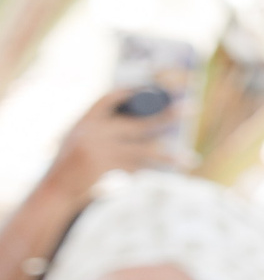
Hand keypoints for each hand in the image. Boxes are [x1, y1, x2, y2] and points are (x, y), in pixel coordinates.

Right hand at [41, 88, 180, 198]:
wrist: (55, 193)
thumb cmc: (69, 167)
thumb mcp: (76, 141)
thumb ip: (100, 129)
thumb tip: (141, 120)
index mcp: (83, 122)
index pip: (109, 98)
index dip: (134, 91)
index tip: (156, 86)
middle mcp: (92, 133)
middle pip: (139, 123)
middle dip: (167, 115)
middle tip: (192, 108)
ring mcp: (101, 152)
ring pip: (145, 151)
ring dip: (170, 156)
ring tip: (190, 158)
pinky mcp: (108, 171)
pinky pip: (137, 170)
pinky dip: (151, 175)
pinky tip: (169, 176)